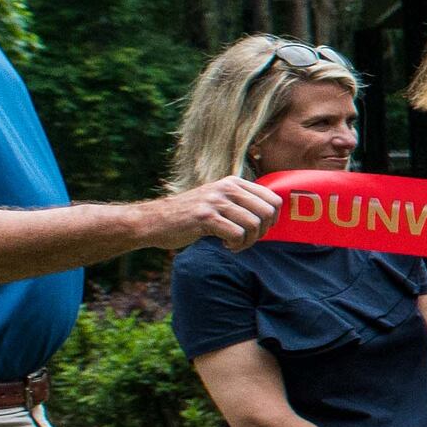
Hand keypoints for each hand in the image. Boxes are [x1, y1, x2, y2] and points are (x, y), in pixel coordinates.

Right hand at [139, 177, 280, 252]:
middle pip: (268, 212)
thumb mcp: (218, 201)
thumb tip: (274, 215)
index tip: (259, 230)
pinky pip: (237, 234)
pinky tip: (224, 244)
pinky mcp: (205, 217)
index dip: (273, 219)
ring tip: (234, 243)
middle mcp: (227, 188)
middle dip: (262, 232)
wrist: (152, 221)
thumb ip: (242, 202)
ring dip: (247, 241)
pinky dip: (235, 244)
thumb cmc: (189, 216)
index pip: (274, 199)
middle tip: (246, 240)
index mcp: (234, 183)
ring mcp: (215, 201)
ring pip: (254, 224)